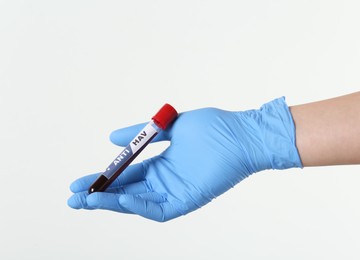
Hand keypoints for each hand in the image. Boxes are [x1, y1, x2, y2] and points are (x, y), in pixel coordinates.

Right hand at [68, 97, 301, 221]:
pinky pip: (158, 210)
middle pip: (127, 192)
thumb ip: (142, 134)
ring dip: (113, 203)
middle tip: (73, 198)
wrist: (243, 133)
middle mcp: (165, 180)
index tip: (79, 180)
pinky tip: (119, 200)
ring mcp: (176, 191)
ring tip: (88, 200)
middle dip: (99, 196)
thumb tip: (111, 139)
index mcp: (161, 163)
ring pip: (138, 204)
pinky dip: (138, 206)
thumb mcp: (170, 126)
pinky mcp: (188, 200)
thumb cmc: (214, 128)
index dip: (103, 178)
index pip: (126, 175)